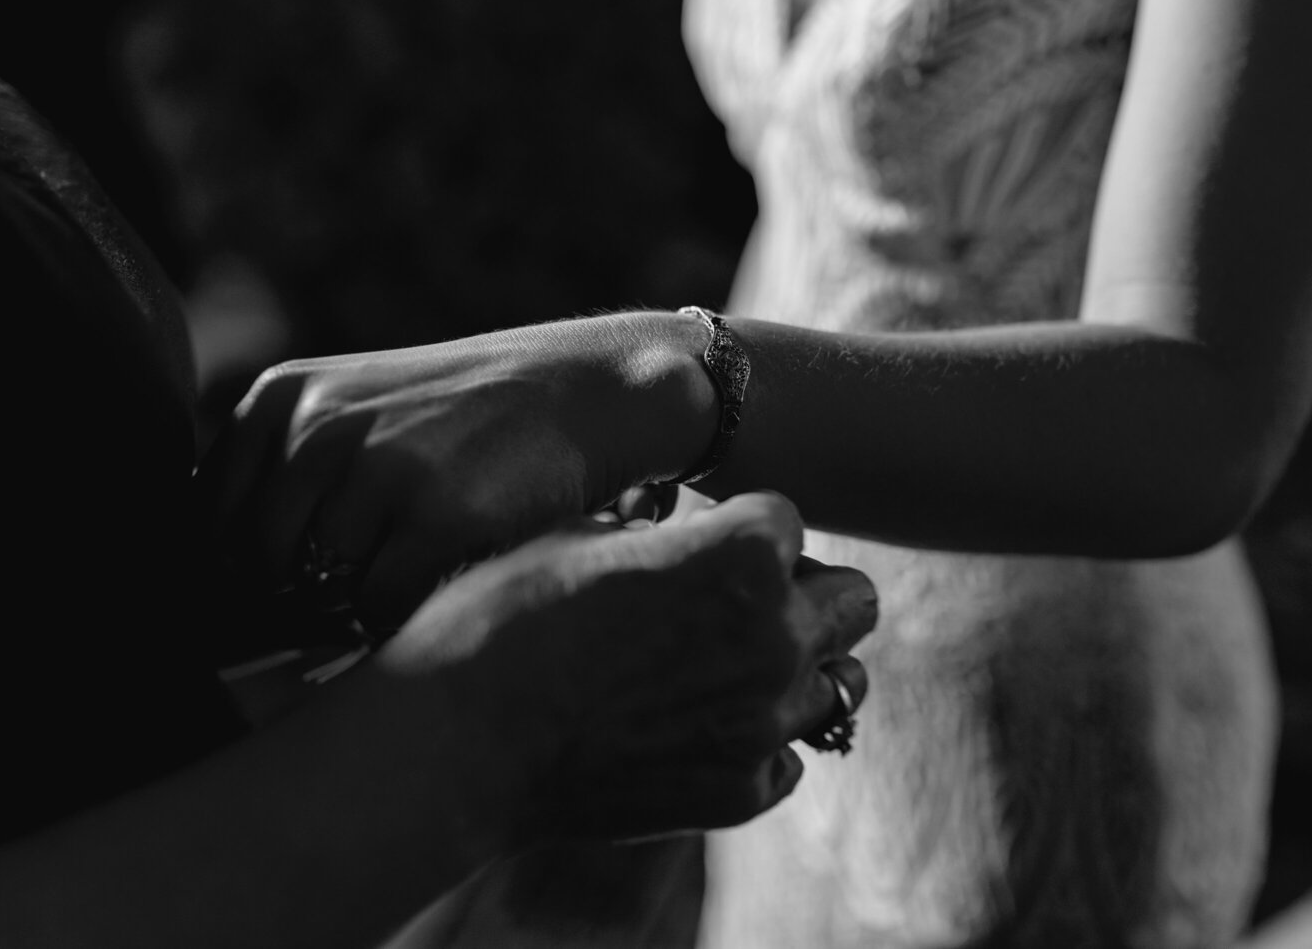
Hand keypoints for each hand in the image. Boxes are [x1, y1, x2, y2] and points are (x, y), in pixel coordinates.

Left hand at [194, 313, 714, 632]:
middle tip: (353, 593)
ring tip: (409, 568)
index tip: (276, 591)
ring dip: (355, 609)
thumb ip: (281, 481)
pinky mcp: (437, 518)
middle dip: (295, 602)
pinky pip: (382, 612)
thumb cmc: (462, 420)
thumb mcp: (352, 413)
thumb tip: (217, 608)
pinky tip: (440, 575)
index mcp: (281, 399)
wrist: (582, 390)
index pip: (208, 524)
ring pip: (320, 597)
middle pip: (258, 570)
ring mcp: (377, 471)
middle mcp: (317, 429)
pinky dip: (404, 616)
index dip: (233, 577)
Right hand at [373, 491, 877, 845]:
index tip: (703, 540)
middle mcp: (776, 637)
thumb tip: (667, 525)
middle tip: (745, 600)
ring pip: (838, 683)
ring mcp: (765, 723)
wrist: (458, 741)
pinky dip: (758, 740)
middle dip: (805, 590)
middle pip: (853, 599)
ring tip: (728, 668)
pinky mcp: (742, 792)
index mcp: (743, 554)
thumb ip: (652, 529)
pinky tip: (698, 728)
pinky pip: (788, 756)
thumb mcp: (577, 535)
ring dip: (797, 667)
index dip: (741, 525)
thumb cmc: (502, 618)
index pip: (789, 518)